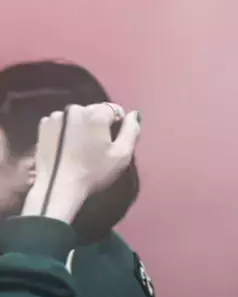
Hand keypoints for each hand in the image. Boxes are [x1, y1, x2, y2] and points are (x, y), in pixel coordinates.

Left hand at [22, 103, 140, 222]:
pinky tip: (67, 148)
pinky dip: (66, 131)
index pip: (114, 110)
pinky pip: (61, 123)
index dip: (118, 126)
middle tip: (96, 148)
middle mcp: (75, 109)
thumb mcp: (122, 155)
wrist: (58, 187)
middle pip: (95, 111)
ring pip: (77, 117)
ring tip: (80, 149)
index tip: (112, 143)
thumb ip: (132, 130)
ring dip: (82, 127)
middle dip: (99, 125)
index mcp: (96, 114)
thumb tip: (134, 114)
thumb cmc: (94, 172)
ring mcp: (56, 116)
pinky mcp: (43, 126)